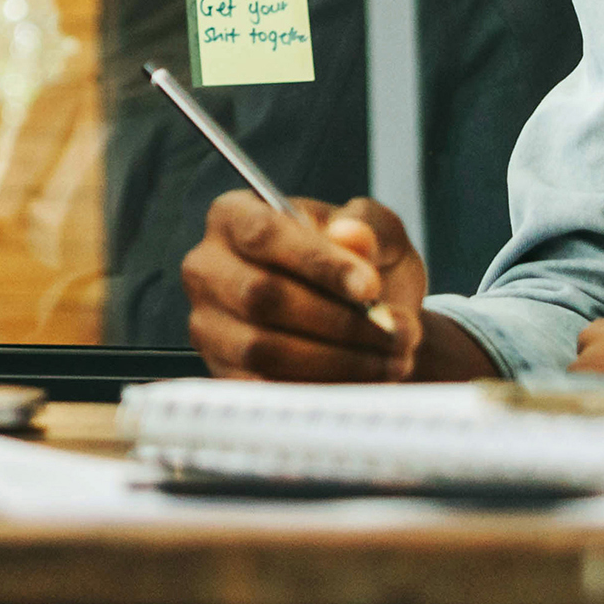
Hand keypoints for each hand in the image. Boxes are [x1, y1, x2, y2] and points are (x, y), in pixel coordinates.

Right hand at [182, 192, 439, 382]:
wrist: (361, 319)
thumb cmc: (359, 266)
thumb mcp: (377, 233)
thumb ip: (369, 226)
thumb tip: (351, 235)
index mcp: (233, 216)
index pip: (263, 234)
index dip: (317, 262)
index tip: (370, 287)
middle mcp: (208, 268)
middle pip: (261, 295)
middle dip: (338, 319)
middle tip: (395, 331)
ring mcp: (210, 325)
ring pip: (263, 348)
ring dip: (337, 359)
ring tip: (392, 358)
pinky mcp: (225, 372)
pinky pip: (266, 387)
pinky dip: (322, 387)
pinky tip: (366, 379)